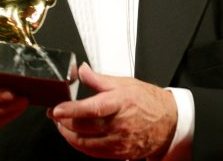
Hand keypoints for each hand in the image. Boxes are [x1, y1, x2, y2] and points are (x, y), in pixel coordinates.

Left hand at [48, 63, 176, 158]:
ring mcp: (119, 141)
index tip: (57, 109)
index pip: (92, 108)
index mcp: (120, 103)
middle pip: (84, 127)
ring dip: (69, 135)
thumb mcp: (124, 83)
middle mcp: (119, 124)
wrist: (168, 121)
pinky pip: (93, 153)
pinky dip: (80, 145)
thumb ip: (99, 79)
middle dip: (64, 122)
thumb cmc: (147, 101)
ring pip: (85, 143)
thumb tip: (82, 70)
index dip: (72, 110)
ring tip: (62, 125)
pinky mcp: (119, 153)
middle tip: (55, 114)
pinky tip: (75, 137)